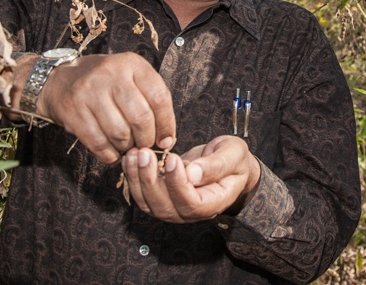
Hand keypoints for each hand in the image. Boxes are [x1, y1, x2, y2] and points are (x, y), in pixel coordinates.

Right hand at [35, 52, 175, 163]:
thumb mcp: (130, 77)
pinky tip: (112, 154)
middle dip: (146, 139)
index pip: (159, 97)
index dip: (166, 124)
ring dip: (127, 148)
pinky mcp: (73, 110)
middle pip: (140, 117)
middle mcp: (112, 74)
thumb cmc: (105, 83)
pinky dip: (109, 155)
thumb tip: (166, 139)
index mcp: (132, 64)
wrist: (59, 79)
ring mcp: (90, 91)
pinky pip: (98, 143)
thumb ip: (150, 101)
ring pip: (120, 133)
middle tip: (143, 145)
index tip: (166, 140)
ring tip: (126, 147)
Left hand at [120, 135, 261, 222]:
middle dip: (150, 181)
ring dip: (137, 180)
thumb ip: (215, 165)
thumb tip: (192, 174)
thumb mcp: (233, 155)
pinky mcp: (163, 198)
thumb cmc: (234, 160)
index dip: (178, 184)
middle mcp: (191, 211)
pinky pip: (144, 195)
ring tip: (134, 154)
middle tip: (144, 154)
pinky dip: (134, 178)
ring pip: (150, 204)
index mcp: (214, 202)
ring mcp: (175, 208)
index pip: (191, 203)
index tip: (172, 159)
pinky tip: (131, 159)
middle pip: (165, 208)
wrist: (228, 164)